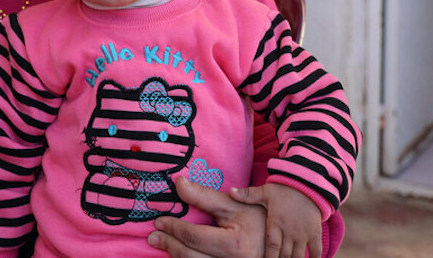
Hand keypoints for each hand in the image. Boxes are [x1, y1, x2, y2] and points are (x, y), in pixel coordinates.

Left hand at [147, 177, 265, 257]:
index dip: (174, 228)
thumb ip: (204, 196)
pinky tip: (179, 253)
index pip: (194, 237)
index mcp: (234, 246)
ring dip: (176, 255)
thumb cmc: (258, 219)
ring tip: (163, 244)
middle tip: (153, 236)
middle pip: (191, 256)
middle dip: (169, 245)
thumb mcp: (232, 204)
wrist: (279, 241)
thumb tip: (178, 182)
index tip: (159, 222)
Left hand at [231, 183, 321, 257]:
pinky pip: (316, 250)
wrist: (307, 184)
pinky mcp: (314, 233)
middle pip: (285, 254)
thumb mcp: (264, 191)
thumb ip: (247, 195)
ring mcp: (303, 233)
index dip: (269, 257)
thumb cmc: (283, 189)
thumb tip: (230, 192)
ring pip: (299, 255)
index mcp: (275, 222)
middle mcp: (290, 230)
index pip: (272, 245)